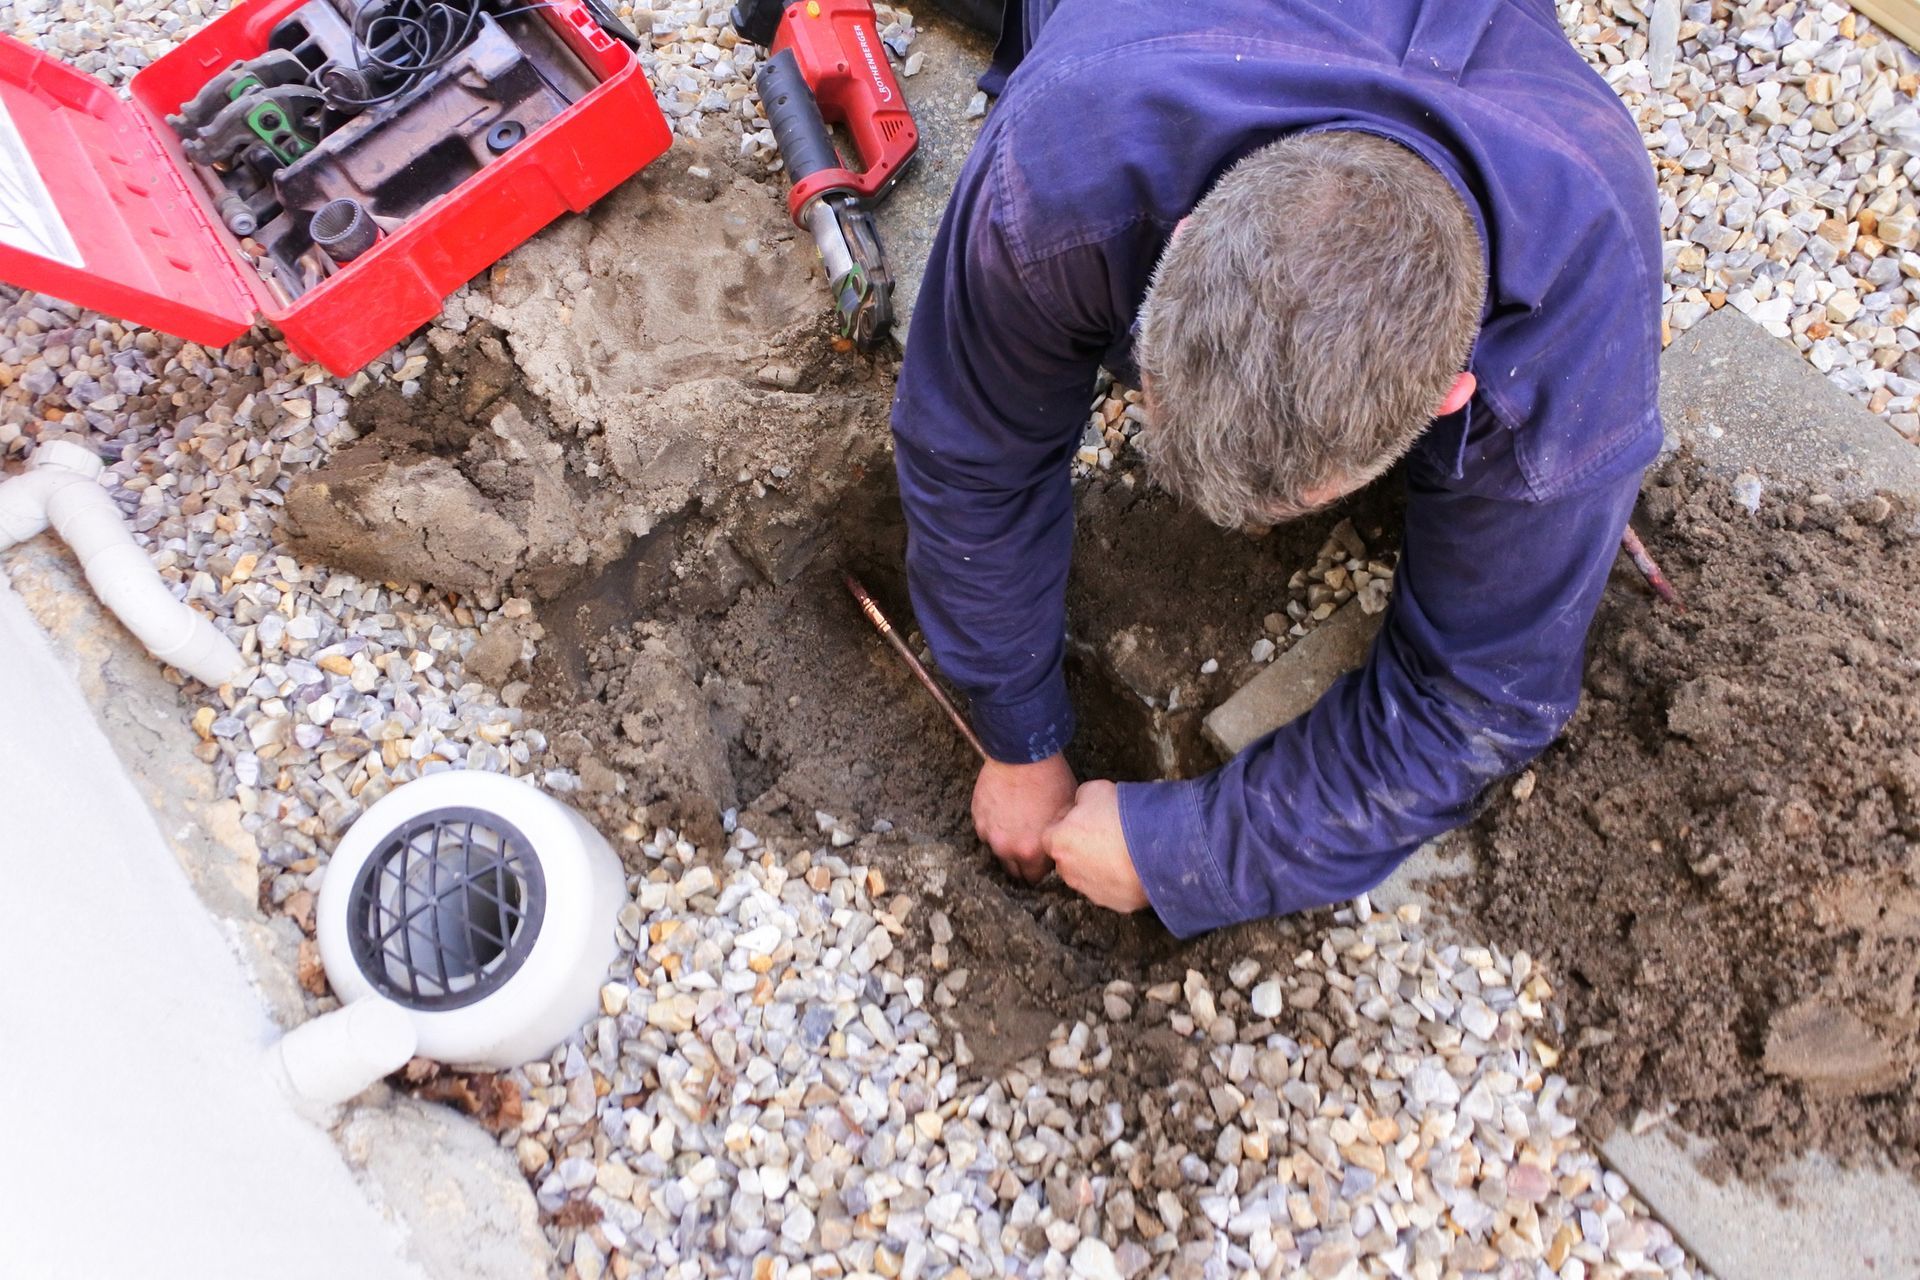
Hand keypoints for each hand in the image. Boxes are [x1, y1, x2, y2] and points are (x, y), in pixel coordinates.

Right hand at [973, 754, 1077, 883]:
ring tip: (1018, 823)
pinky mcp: (977, 817)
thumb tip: (1058, 846)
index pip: (1034, 878)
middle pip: (1012, 871)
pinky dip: (994, 825)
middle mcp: (1007, 848)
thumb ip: (1058, 838)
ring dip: (1006, 842)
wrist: (1023, 754)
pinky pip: (985, 830)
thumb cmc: (1050, 780)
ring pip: (997, 849)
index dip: (1040, 868)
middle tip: (1030, 845)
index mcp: (1031, 852)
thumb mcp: (1067, 814)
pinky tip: (1006, 810)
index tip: (1043, 860)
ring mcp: (988, 833)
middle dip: (1021, 862)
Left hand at [1041, 781, 1149, 913]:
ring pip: (1088, 875)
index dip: (1067, 822)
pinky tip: (1133, 865)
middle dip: (1081, 846)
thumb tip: (1080, 804)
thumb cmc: (1121, 816)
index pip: (1051, 832)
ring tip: (1122, 849)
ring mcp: (1090, 891)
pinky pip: (1111, 889)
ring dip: (1099, 864)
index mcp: (1057, 842)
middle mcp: (1067, 872)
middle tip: (1104, 833)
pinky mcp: (1113, 904)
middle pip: (1068, 857)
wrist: (1156, 848)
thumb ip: (1079, 799)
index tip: (1085, 817)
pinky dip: (1118, 879)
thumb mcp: (1094, 789)